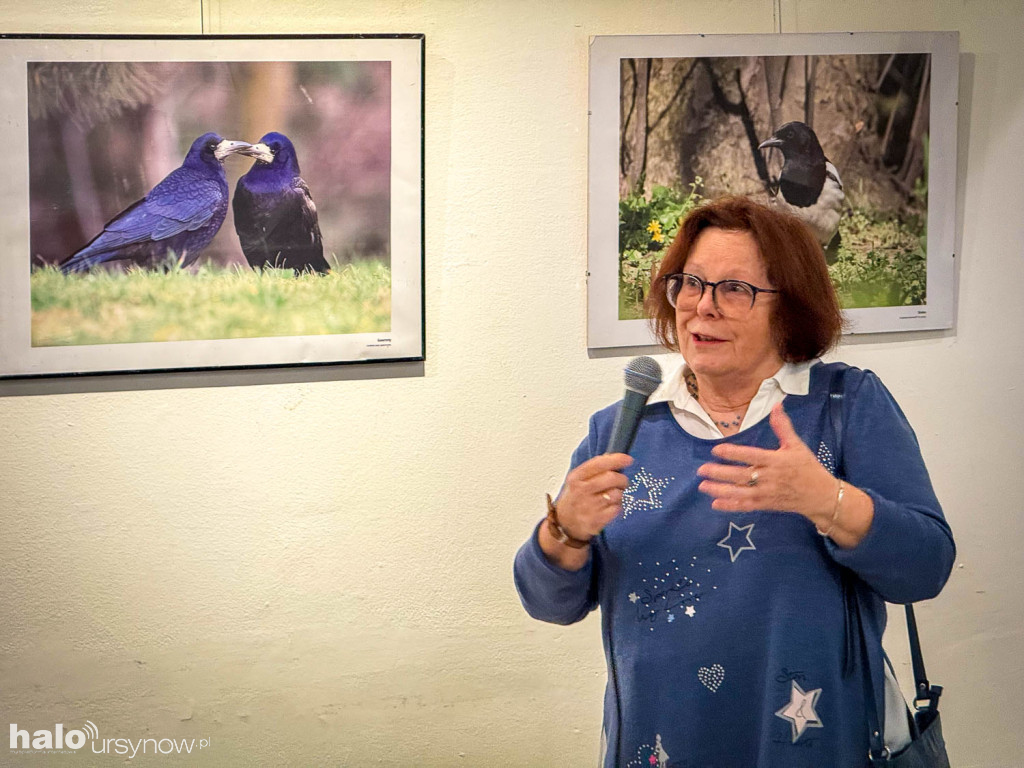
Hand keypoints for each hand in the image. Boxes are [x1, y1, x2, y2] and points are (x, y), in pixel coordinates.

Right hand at [555, 453, 633, 540]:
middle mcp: (581, 491)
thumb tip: (611, 456)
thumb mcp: (578, 479)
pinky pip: (617, 509)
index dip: (616, 460)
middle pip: (611, 478)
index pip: (599, 464)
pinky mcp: (596, 520)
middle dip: (622, 479)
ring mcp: (588, 507)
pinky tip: (610, 507)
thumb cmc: (575, 497)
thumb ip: (594, 468)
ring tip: (613, 496)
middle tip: (623, 482)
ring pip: (616, 494)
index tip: (628, 459)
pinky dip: (617, 507)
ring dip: (620, 494)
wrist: (565, 523)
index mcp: (576, 477)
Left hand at [696, 403, 835, 524]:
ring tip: (703, 486)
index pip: (750, 455)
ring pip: (740, 492)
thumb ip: (783, 427)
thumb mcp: (796, 445)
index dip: (733, 453)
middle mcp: (769, 477)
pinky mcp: (766, 504)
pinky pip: (746, 505)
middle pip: (741, 475)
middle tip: (701, 470)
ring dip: (720, 490)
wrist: (821, 495)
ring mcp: (767, 493)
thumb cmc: (807, 467)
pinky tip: (715, 504)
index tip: (716, 450)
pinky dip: (731, 506)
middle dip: (720, 473)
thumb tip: (776, 405)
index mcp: (775, 460)